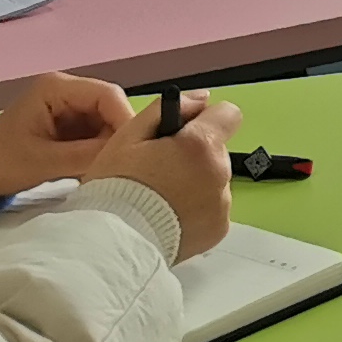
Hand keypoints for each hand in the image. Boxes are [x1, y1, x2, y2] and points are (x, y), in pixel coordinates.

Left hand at [0, 69, 137, 194]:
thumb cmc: (0, 162)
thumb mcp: (42, 162)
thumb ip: (86, 156)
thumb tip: (126, 156)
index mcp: (57, 88)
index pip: (108, 95)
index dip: (125, 120)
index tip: (135, 150)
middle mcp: (68, 91)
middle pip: (112, 108)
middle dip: (119, 136)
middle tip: (122, 165)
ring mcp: (71, 107)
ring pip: (109, 123)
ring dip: (111, 146)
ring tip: (107, 170)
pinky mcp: (72, 124)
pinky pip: (99, 134)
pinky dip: (101, 152)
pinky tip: (95, 169)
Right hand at [83, 88, 240, 255]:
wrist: (112, 242)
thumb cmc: (115, 188)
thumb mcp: (129, 137)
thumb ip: (168, 110)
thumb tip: (199, 99)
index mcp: (201, 145)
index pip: (228, 115)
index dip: (205, 119)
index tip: (184, 131)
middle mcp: (220, 173)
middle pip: (216, 150)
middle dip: (194, 154)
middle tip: (158, 170)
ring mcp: (222, 204)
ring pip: (214, 181)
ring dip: (195, 183)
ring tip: (159, 197)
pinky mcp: (219, 229)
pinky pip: (212, 209)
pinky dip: (195, 209)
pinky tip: (167, 215)